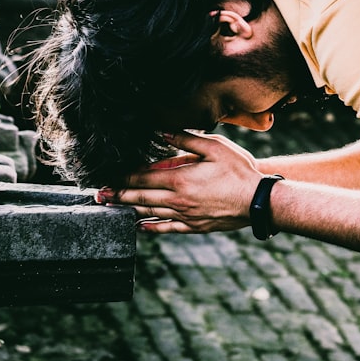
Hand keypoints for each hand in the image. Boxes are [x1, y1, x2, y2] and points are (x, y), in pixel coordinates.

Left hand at [97, 130, 261, 233]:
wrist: (259, 200)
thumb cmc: (239, 170)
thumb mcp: (214, 147)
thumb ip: (186, 140)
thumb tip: (163, 132)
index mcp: (179, 179)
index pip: (143, 177)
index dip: (123, 176)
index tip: (109, 176)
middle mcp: (178, 200)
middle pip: (140, 197)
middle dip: (118, 194)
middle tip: (100, 195)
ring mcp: (185, 216)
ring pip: (150, 213)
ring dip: (129, 209)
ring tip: (113, 207)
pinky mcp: (194, 227)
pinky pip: (167, 228)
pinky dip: (151, 227)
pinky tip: (140, 226)